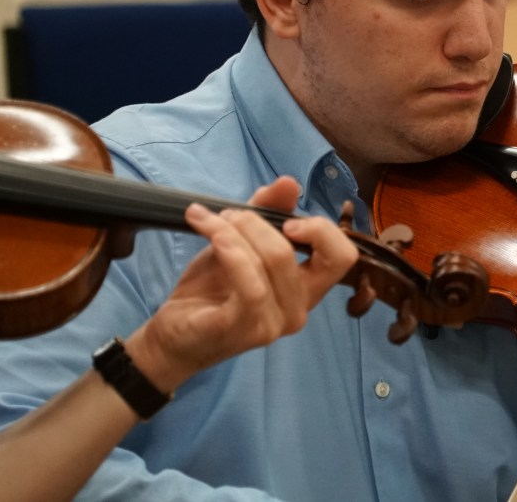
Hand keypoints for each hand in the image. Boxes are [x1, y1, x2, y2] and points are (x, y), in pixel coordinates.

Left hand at [125, 176, 357, 391]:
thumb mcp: (240, 243)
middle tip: (232, 215)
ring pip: (276, 259)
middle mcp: (298, 309)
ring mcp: (274, 324)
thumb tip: (289, 182)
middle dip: (268, 222)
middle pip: (310, 252)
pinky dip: (231, 249)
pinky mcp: (244, 330)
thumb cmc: (212, 289)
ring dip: (239, 229)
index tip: (288, 221)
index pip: (344, 257)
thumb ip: (266, 213)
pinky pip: (251, 284)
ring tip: (210, 220)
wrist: (172, 335)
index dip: (324, 231)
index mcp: (306, 289)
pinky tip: (211, 234)